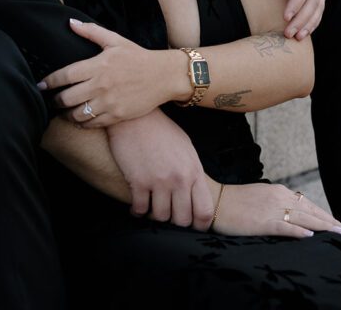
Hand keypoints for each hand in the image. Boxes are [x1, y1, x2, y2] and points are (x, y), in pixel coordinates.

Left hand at [38, 19, 171, 125]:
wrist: (163, 75)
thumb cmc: (138, 56)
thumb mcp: (115, 40)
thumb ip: (91, 32)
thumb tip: (71, 23)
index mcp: (97, 65)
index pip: (65, 76)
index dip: (49, 82)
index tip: (41, 86)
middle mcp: (100, 85)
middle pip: (67, 98)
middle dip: (55, 101)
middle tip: (51, 100)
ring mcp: (109, 102)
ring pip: (77, 114)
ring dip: (66, 114)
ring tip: (63, 111)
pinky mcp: (117, 115)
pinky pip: (92, 124)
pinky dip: (82, 123)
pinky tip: (79, 119)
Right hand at [108, 110, 213, 229]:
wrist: (136, 116)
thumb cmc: (161, 130)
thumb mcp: (185, 148)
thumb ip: (192, 172)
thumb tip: (194, 194)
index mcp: (194, 170)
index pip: (205, 211)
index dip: (200, 224)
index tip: (192, 225)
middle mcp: (179, 179)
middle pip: (182, 220)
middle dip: (175, 220)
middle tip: (169, 213)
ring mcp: (158, 181)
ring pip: (161, 217)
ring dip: (155, 214)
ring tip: (152, 206)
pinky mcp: (138, 181)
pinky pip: (140, 210)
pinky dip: (138, 210)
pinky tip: (137, 204)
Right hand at [212, 183, 340, 238]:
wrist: (215, 200)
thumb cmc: (236, 202)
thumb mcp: (261, 198)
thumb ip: (278, 203)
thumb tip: (294, 212)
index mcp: (279, 191)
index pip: (308, 204)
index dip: (325, 215)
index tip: (338, 224)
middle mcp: (279, 197)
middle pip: (311, 211)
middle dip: (331, 222)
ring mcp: (271, 209)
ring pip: (304, 218)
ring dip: (323, 227)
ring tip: (339, 234)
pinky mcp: (263, 221)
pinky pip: (285, 227)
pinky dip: (299, 232)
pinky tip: (310, 236)